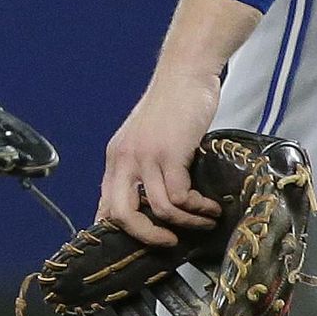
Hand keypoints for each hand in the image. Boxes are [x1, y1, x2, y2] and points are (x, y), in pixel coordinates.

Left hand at [100, 69, 223, 245]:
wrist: (187, 72)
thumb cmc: (174, 103)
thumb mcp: (149, 137)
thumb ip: (145, 166)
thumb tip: (153, 202)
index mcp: (116, 157)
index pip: (106, 203)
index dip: (119, 230)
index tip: (139, 244)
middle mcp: (125, 158)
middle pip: (121, 214)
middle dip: (146, 236)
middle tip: (168, 243)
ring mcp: (146, 156)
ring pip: (158, 209)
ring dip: (185, 222)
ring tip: (203, 221)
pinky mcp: (170, 153)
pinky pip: (180, 196)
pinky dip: (197, 207)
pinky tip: (210, 206)